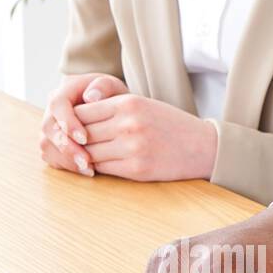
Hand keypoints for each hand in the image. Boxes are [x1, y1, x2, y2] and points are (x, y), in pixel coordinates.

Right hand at [41, 73, 128, 175]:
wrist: (108, 106)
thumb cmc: (111, 96)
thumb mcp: (112, 86)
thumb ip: (104, 86)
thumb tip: (91, 97)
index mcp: (64, 91)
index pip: (57, 104)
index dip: (68, 122)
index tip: (85, 138)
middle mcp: (52, 110)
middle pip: (48, 128)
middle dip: (66, 147)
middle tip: (86, 161)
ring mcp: (50, 127)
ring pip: (46, 145)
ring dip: (65, 159)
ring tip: (88, 169)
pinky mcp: (53, 143)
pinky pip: (51, 156)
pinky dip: (66, 165)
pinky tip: (85, 171)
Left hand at [76, 94, 217, 181]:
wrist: (202, 146)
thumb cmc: (168, 124)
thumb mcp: (141, 104)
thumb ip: (111, 106)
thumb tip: (75, 115)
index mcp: (128, 103)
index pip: (82, 112)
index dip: (72, 121)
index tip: (71, 128)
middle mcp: (128, 123)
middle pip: (82, 134)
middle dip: (74, 141)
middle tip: (70, 146)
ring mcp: (132, 147)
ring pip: (89, 153)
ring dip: (84, 156)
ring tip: (82, 156)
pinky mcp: (136, 169)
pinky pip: (103, 169)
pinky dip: (96, 168)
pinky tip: (97, 166)